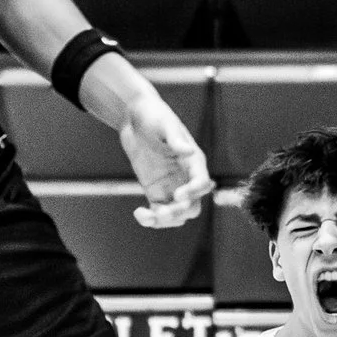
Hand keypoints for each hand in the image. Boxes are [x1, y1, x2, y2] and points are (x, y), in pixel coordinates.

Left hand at [117, 83, 212, 229]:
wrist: (135, 116)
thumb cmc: (154, 115)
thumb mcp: (164, 124)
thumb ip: (176, 138)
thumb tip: (189, 151)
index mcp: (194, 161)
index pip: (202, 183)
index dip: (193, 192)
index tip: (176, 195)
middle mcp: (186, 177)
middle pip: (192, 205)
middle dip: (179, 212)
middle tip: (161, 212)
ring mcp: (171, 186)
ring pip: (177, 214)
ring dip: (165, 221)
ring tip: (147, 216)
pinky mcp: (156, 191)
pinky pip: (158, 212)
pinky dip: (150, 218)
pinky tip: (138, 213)